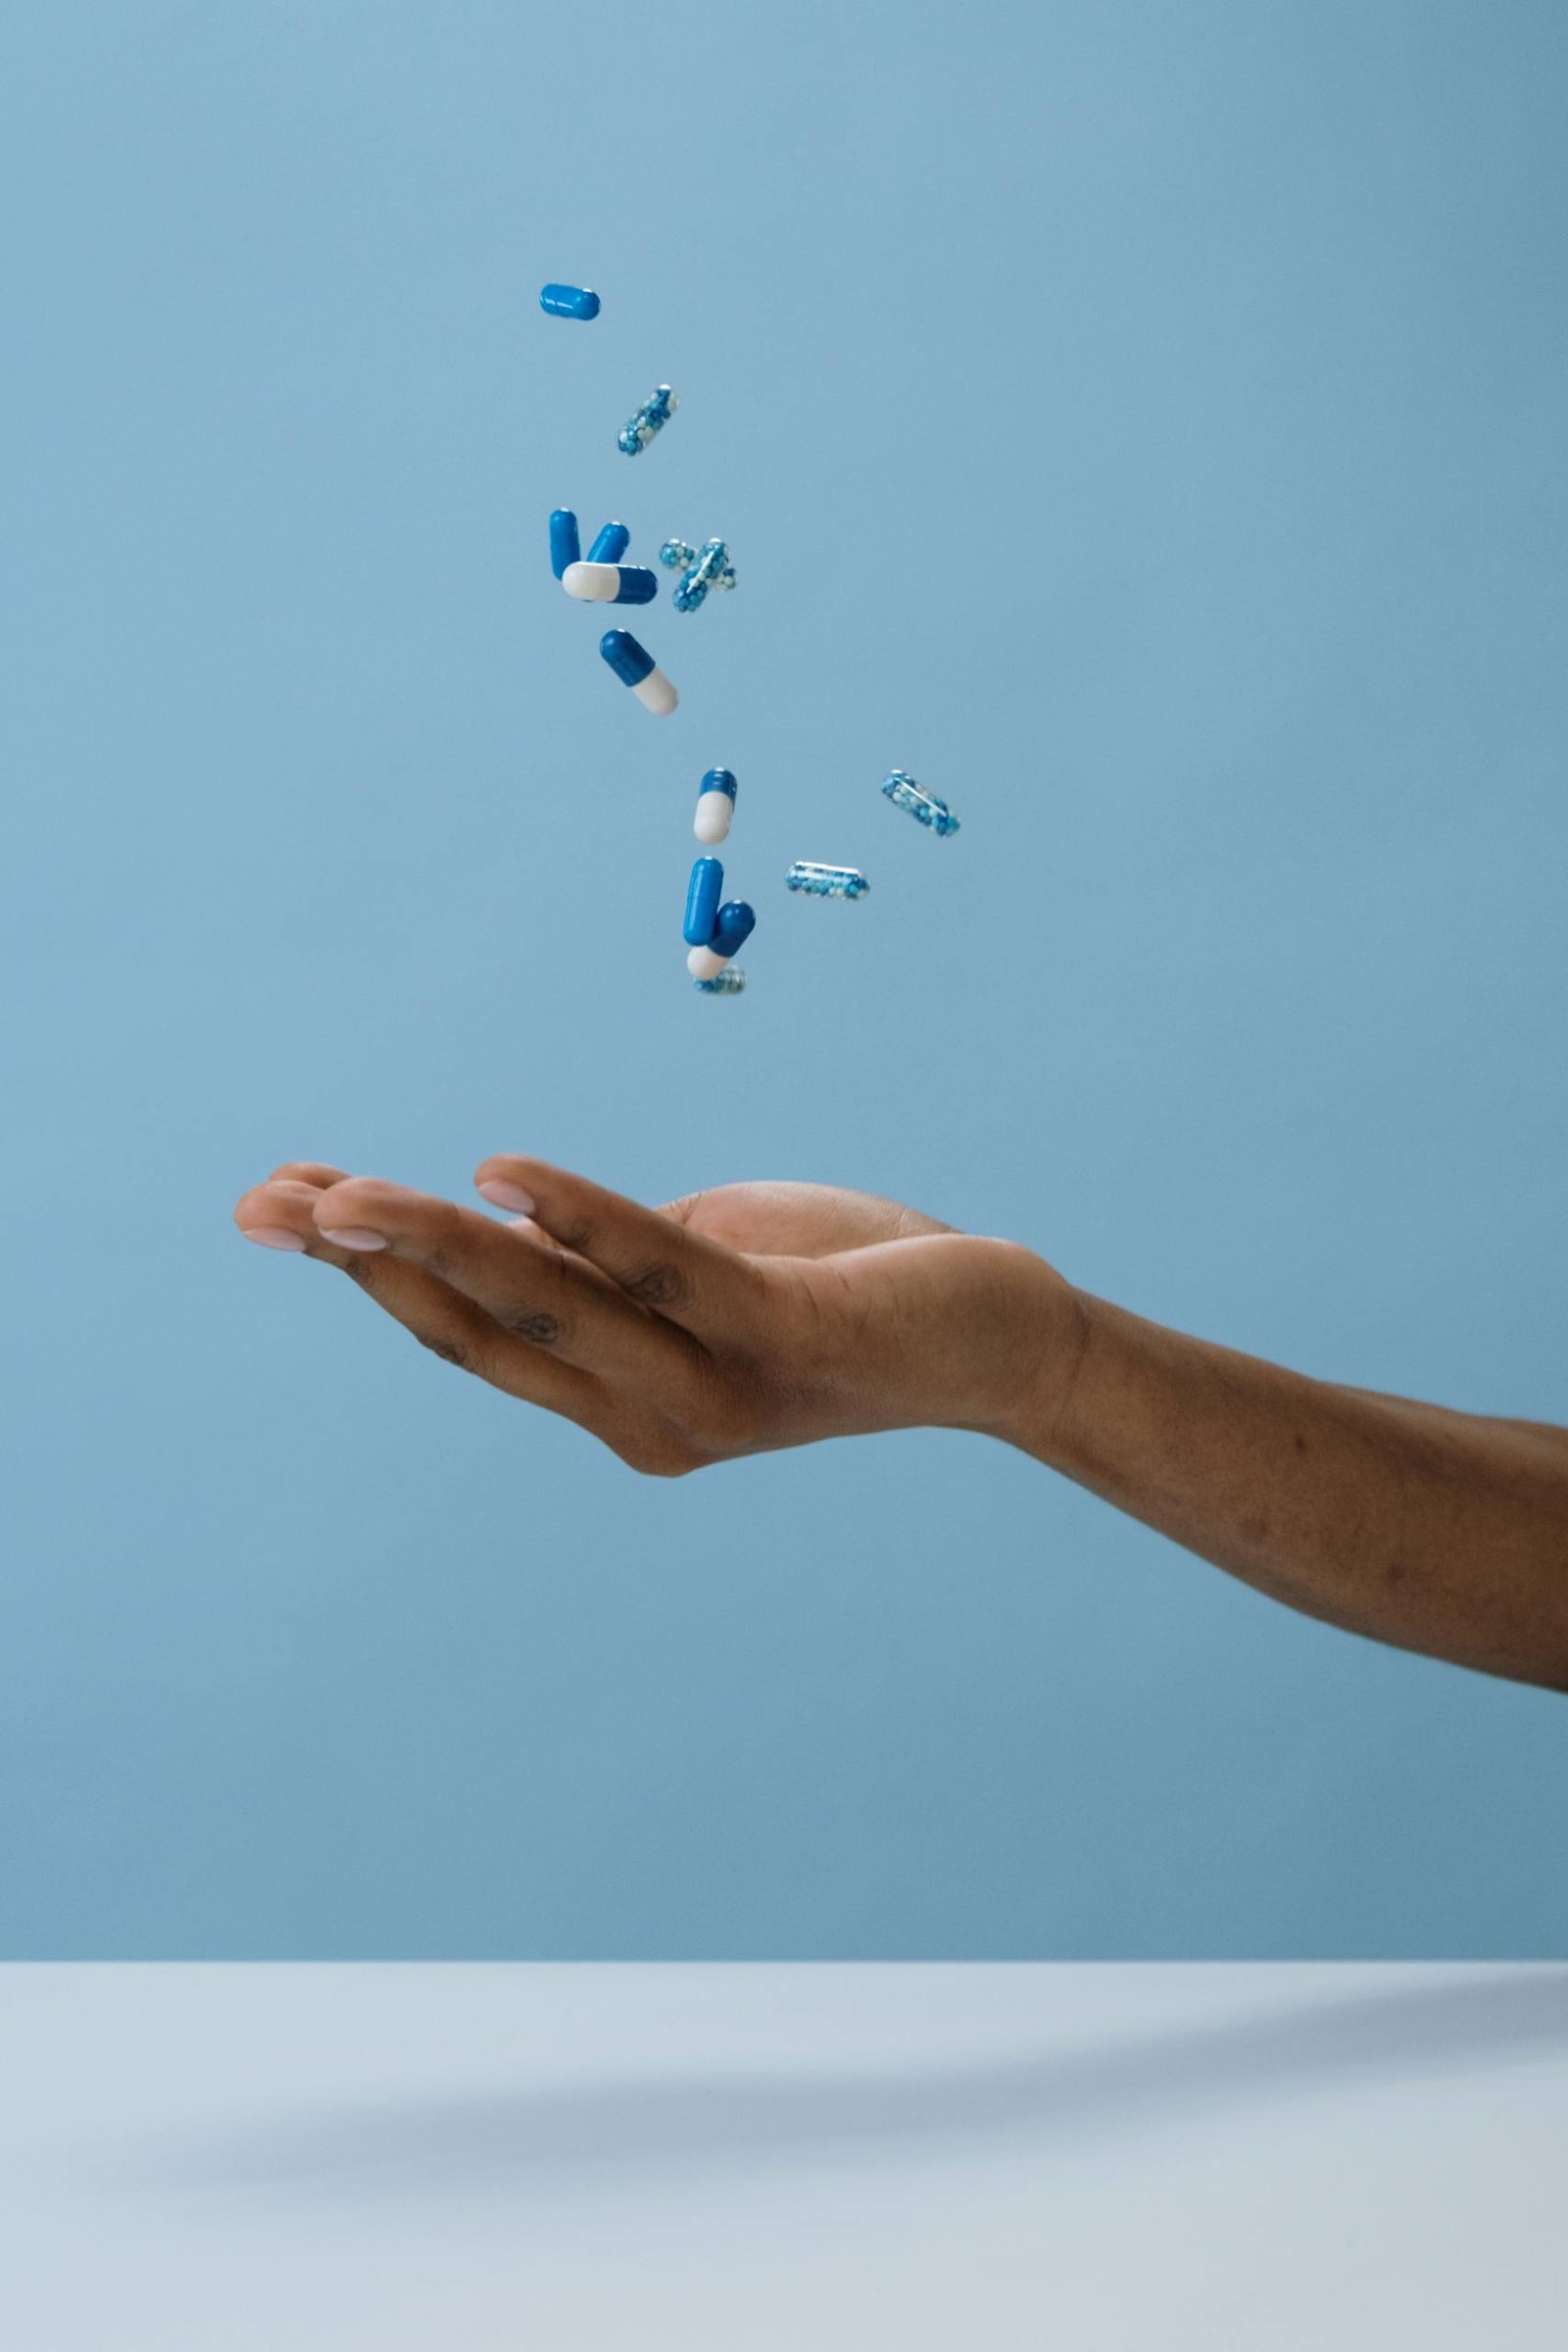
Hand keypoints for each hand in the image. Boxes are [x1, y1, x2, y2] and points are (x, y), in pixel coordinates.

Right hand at [233, 1158, 1085, 1474]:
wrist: (999, 1337)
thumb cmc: (841, 1283)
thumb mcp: (699, 1262)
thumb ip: (607, 1258)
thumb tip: (508, 1212)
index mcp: (619, 1402)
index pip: (470, 1339)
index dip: (371, 1275)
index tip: (278, 1204)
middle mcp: (651, 1420)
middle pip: (484, 1334)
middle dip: (369, 1262)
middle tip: (264, 1203)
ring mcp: (717, 1390)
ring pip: (554, 1310)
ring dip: (441, 1244)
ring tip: (346, 1193)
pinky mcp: (789, 1338)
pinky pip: (668, 1272)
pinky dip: (585, 1221)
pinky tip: (505, 1172)